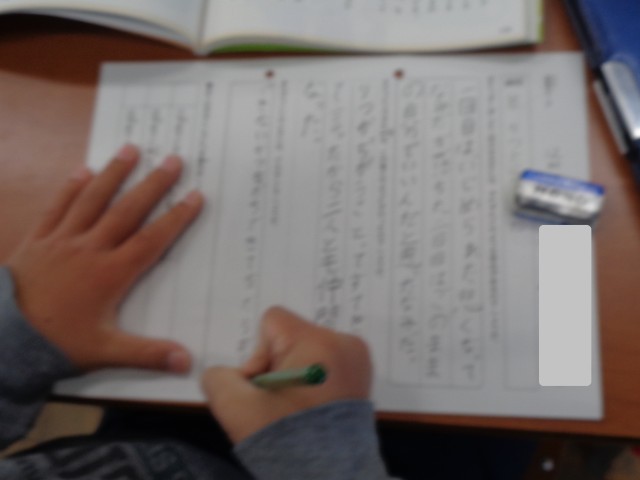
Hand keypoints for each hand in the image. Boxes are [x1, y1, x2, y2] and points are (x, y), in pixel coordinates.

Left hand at [6, 144, 202, 372]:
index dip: (176, 217)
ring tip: (131, 149)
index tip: (195, 195)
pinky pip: (57, 207)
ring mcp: (62, 240)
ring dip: (113, 174)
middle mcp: (90, 249)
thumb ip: (148, 353)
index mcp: (111, 273)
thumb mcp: (105, 352)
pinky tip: (82, 170)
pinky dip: (71, 188)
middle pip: (127, 210)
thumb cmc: (58, 344)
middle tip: (173, 159)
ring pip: (92, 200)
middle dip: (152, 184)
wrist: (4, 340)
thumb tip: (188, 362)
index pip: (151, 240)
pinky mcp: (37, 240)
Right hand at [201, 307, 371, 443]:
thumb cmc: (287, 442)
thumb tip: (224, 374)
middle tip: (279, 403)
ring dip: (293, 374)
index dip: (257, 355)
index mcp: (319, 342)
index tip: (264, 390)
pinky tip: (310, 409)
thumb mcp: (237, 409)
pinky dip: (311, 381)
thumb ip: (218, 378)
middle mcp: (344, 342)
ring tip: (295, 409)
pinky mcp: (361, 376)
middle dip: (276, 367)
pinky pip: (323, 364)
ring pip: (305, 351)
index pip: (272, 322)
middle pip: (290, 337)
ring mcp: (357, 359)